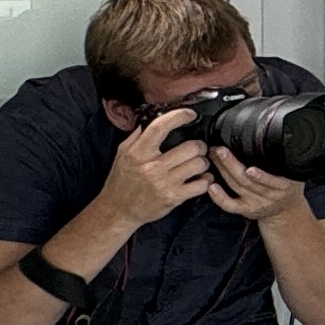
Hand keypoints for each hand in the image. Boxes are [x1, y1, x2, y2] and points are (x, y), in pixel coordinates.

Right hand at [93, 109, 216, 230]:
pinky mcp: (173, 198)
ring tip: (199, 163)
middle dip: (199, 146)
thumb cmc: (121, 181)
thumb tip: (151, 117)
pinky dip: (206, 181)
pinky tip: (201, 179)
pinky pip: (200, 185)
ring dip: (203, 163)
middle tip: (198, 148)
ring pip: (199, 164)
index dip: (179, 116)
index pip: (160, 127)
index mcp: (138, 152)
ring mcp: (163, 183)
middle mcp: (151, 167)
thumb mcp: (122, 154)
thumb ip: (137, 135)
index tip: (190, 114)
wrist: (118, 210)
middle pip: (190, 147)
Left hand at [208, 151, 309, 226]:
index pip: (272, 181)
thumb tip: (282, 135)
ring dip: (223, 170)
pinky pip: (230, 205)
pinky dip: (219, 197)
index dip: (261, 176)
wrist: (286, 209)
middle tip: (220, 149)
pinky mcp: (244, 209)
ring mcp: (255, 203)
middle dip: (232, 164)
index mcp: (284, 186)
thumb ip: (287, 160)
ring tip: (214, 155)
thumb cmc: (288, 186)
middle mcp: (269, 196)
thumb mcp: (296, 173)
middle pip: (247, 181)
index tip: (250, 166)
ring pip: (237, 186)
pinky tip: (211, 186)